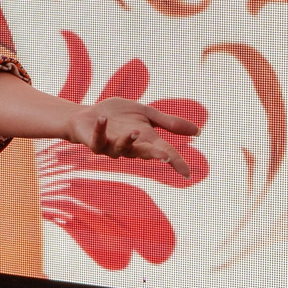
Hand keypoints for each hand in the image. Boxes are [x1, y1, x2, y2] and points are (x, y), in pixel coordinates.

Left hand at [66, 96, 199, 176]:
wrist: (89, 116)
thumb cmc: (119, 116)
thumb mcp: (147, 114)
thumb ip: (169, 123)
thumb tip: (198, 132)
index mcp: (146, 141)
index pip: (165, 153)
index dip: (176, 162)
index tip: (187, 173)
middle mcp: (131, 147)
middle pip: (144, 153)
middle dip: (154, 154)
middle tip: (164, 155)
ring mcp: (112, 147)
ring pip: (121, 149)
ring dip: (128, 141)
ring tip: (135, 132)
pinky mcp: (95, 143)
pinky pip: (98, 139)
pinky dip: (100, 129)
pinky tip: (102, 118)